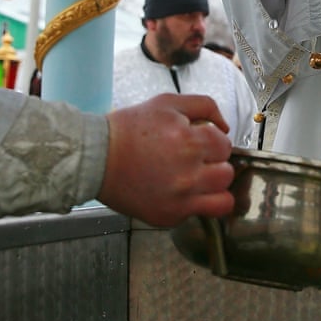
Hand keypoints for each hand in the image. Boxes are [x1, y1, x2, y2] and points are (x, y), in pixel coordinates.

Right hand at [98, 94, 234, 226]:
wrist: (94, 157)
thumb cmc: (128, 129)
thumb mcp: (167, 103)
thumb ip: (204, 106)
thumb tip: (225, 126)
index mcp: (189, 142)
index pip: (225, 146)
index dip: (214, 142)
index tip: (200, 143)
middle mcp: (188, 174)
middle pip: (227, 174)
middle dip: (215, 164)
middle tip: (196, 161)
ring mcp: (180, 200)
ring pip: (223, 200)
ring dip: (213, 188)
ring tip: (195, 180)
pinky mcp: (169, 217)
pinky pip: (198, 214)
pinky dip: (193, 204)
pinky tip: (177, 191)